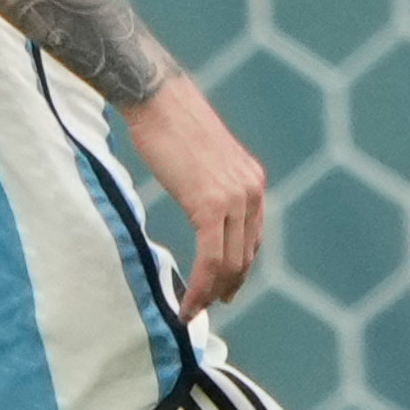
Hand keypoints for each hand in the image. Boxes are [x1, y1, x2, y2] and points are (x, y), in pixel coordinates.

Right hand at [120, 78, 265, 308]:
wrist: (157, 99)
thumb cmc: (169, 123)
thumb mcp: (202, 160)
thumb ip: (211, 186)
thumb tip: (203, 207)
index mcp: (252, 181)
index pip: (252, 239)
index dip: (239, 270)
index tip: (224, 291)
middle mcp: (251, 191)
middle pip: (244, 256)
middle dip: (225, 287)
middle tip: (203, 307)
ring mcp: (234, 198)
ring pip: (229, 263)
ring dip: (210, 293)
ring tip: (191, 310)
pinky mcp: (211, 205)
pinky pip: (210, 258)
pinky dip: (200, 286)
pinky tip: (187, 301)